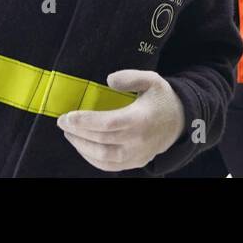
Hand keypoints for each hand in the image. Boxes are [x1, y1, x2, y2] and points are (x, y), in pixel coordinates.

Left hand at [58, 69, 185, 171]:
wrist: (180, 122)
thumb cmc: (162, 99)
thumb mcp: (152, 80)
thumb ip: (131, 77)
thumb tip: (108, 80)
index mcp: (141, 118)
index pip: (108, 123)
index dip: (85, 121)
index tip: (67, 116)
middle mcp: (138, 140)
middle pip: (101, 140)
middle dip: (77, 132)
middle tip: (62, 122)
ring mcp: (136, 155)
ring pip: (102, 156)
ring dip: (81, 146)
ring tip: (69, 133)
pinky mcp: (135, 163)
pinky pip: (108, 166)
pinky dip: (91, 158)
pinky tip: (82, 146)